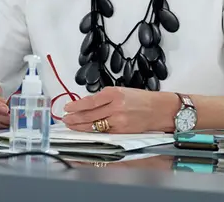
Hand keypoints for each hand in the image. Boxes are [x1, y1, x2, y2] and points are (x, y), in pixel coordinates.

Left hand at [62, 87, 176, 133]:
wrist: (158, 109)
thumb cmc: (142, 99)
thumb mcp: (122, 92)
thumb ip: (105, 98)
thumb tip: (87, 104)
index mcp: (114, 93)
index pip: (89, 101)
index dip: (76, 106)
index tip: (67, 108)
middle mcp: (115, 106)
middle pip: (89, 114)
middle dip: (74, 118)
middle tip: (65, 119)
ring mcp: (118, 120)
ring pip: (94, 125)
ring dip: (80, 126)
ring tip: (71, 125)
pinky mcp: (121, 131)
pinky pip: (103, 132)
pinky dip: (92, 132)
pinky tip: (85, 131)